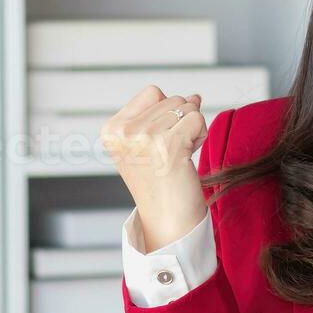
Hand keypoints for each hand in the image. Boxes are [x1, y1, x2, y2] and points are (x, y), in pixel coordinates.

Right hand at [100, 85, 208, 251]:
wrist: (167, 220)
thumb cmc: (161, 183)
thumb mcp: (150, 142)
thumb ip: (166, 115)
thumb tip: (194, 96)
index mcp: (112, 129)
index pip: (152, 92)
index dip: (166, 112)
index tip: (160, 143)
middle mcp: (123, 132)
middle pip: (171, 98)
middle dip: (181, 122)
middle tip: (171, 154)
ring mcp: (144, 137)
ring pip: (187, 107)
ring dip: (192, 130)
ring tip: (179, 156)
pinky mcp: (168, 145)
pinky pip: (198, 119)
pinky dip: (201, 136)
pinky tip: (188, 158)